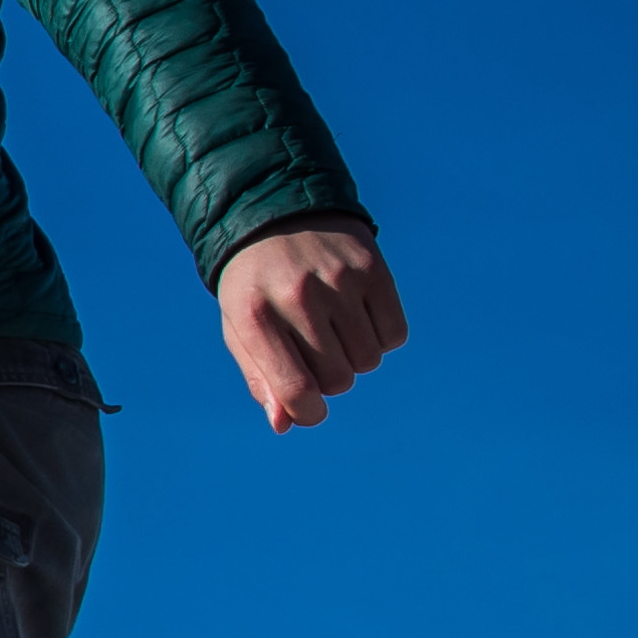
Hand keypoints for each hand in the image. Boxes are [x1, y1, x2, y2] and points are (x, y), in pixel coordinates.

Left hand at [218, 219, 405, 429]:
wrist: (275, 214)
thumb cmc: (256, 286)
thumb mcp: (242, 328)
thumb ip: (261, 378)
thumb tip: (285, 424)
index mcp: (256, 316)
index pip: (296, 388)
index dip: (308, 412)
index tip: (309, 407)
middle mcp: (298, 296)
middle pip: (339, 379)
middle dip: (329, 379)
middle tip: (314, 351)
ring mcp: (338, 280)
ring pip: (369, 361)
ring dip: (355, 358)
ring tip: (333, 329)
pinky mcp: (372, 268)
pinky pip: (395, 335)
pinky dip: (381, 337)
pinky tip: (357, 315)